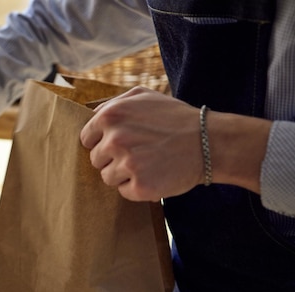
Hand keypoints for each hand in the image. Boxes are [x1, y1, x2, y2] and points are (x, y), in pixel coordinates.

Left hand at [80, 87, 204, 200]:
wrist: (208, 142)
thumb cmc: (175, 118)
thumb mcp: (143, 96)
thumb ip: (113, 104)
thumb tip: (90, 116)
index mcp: (110, 116)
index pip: (86, 139)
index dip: (101, 142)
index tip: (119, 143)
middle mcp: (115, 140)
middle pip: (95, 160)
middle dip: (112, 159)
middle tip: (139, 152)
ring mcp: (127, 164)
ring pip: (107, 178)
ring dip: (124, 174)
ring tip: (147, 163)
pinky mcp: (140, 187)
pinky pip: (124, 192)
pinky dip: (137, 188)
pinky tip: (154, 175)